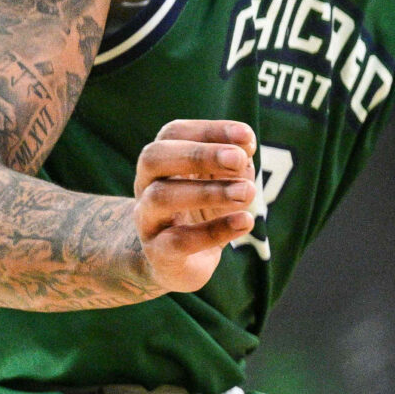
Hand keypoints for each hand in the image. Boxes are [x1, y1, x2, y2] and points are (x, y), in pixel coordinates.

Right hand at [134, 119, 257, 293]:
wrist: (171, 262)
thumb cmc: (201, 210)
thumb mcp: (219, 182)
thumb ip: (233, 165)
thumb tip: (246, 148)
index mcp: (162, 162)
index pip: (174, 133)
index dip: (209, 131)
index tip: (246, 136)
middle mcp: (147, 185)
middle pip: (155, 157)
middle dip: (199, 154)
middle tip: (238, 159)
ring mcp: (147, 219)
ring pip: (162, 197)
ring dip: (209, 192)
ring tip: (247, 192)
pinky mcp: (158, 253)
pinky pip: (178, 240)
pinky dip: (214, 230)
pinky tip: (244, 222)